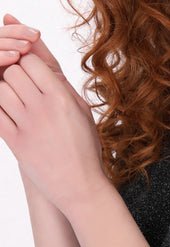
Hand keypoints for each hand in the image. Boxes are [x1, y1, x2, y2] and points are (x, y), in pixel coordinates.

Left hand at [0, 19, 107, 216]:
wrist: (79, 184)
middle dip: (15, 74)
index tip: (32, 70)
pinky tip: (8, 113)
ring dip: (5, 91)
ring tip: (14, 100)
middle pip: (13, 72)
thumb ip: (64, 89)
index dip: (29, 62)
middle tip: (21, 85)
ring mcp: (26, 125)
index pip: (32, 62)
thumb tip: (48, 70)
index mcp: (61, 97)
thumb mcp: (82, 112)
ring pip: (0, 90)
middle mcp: (43, 107)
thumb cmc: (85, 147)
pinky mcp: (14, 142)